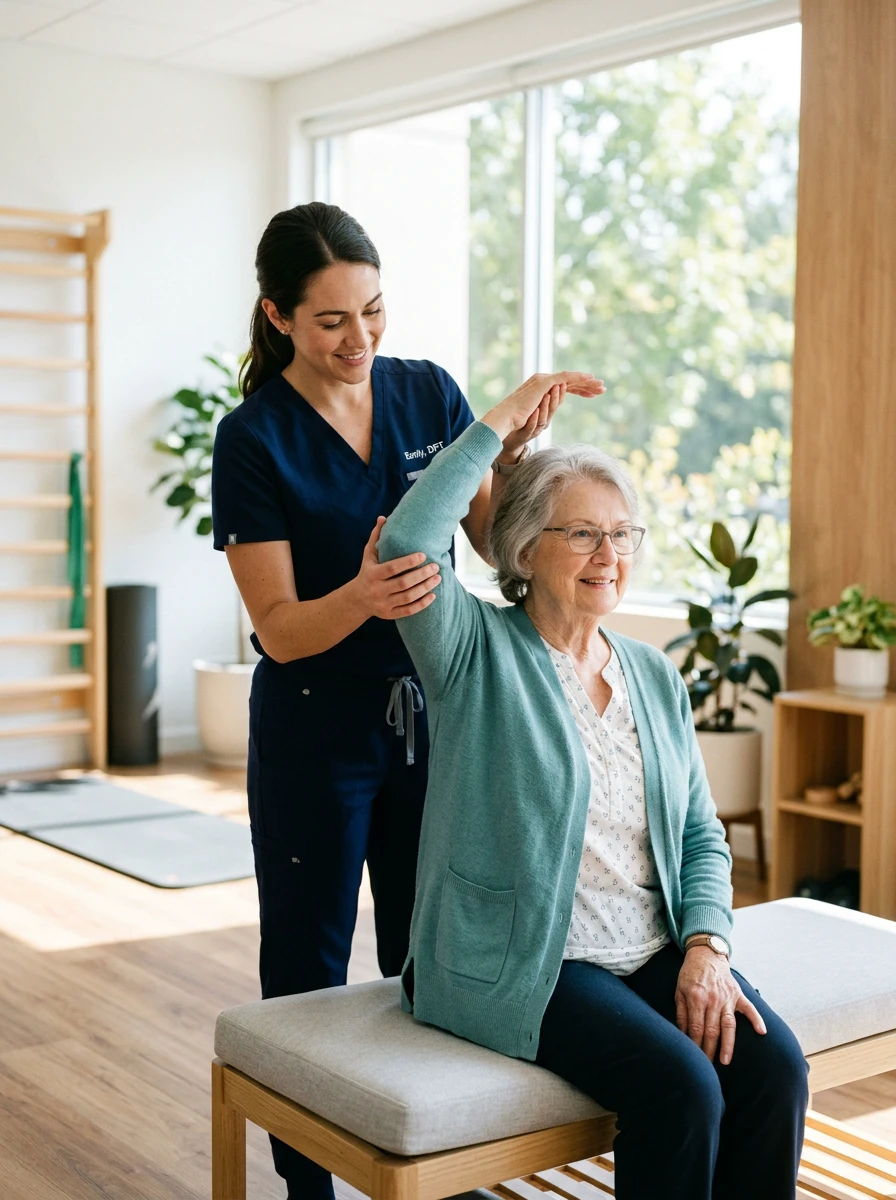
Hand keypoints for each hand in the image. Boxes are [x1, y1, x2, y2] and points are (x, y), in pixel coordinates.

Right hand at [349, 517, 440, 619]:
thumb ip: (376, 537)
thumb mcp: (368, 555)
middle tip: (436, 567)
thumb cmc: (367, 572)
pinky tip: (433, 595)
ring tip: (437, 578)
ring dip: (425, 588)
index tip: (423, 555)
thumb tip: (383, 518)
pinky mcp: (390, 614)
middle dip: (421, 575)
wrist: (357, 600)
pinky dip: (422, 604)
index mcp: (372, 574)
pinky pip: (409, 611)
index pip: (392, 568)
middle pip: (403, 583)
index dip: (408, 562)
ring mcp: (384, 604)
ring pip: (408, 597)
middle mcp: (377, 590)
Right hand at [482, 371, 604, 445]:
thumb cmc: (518, 423)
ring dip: (587, 382)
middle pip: (570, 382)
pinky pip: (566, 377)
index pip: (565, 387)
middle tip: (602, 388)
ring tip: (601, 385)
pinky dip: (579, 378)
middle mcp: (544, 381)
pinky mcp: (545, 382)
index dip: (580, 390)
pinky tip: (591, 379)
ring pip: (571, 379)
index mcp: (542, 389)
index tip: (592, 395)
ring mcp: (544, 380)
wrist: (507, 419)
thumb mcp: (535, 418)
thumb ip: (542, 412)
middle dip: (587, 385)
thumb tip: (543, 415)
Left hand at [498, 382, 565, 462]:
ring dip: (545, 407)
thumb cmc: (521, 416)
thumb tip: (556, 381)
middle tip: (556, 386)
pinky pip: (531, 427)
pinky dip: (533, 419)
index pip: (556, 403)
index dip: (560, 394)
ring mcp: (534, 429)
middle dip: (555, 399)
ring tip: (546, 396)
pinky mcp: (525, 434)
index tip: (563, 383)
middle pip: (552, 411)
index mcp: (546, 414)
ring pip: (543, 420)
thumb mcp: (535, 405)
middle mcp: (542, 422)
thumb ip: (546, 395)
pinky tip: (534, 412)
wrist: (508, 431)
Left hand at [674, 947, 765, 1065]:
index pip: (696, 1028)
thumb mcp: (679, 991)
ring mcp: (727, 997)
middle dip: (709, 1050)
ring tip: (726, 1060)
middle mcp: (713, 999)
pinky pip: (749, 1008)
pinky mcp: (738, 994)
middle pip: (712, 1030)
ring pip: (729, 1025)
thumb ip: (681, 1013)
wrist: (706, 954)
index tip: (695, 1059)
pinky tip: (762, 1032)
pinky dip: (756, 1019)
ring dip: (728, 1044)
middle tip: (708, 1067)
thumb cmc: (690, 974)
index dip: (695, 1045)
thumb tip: (683, 1034)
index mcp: (696, 998)